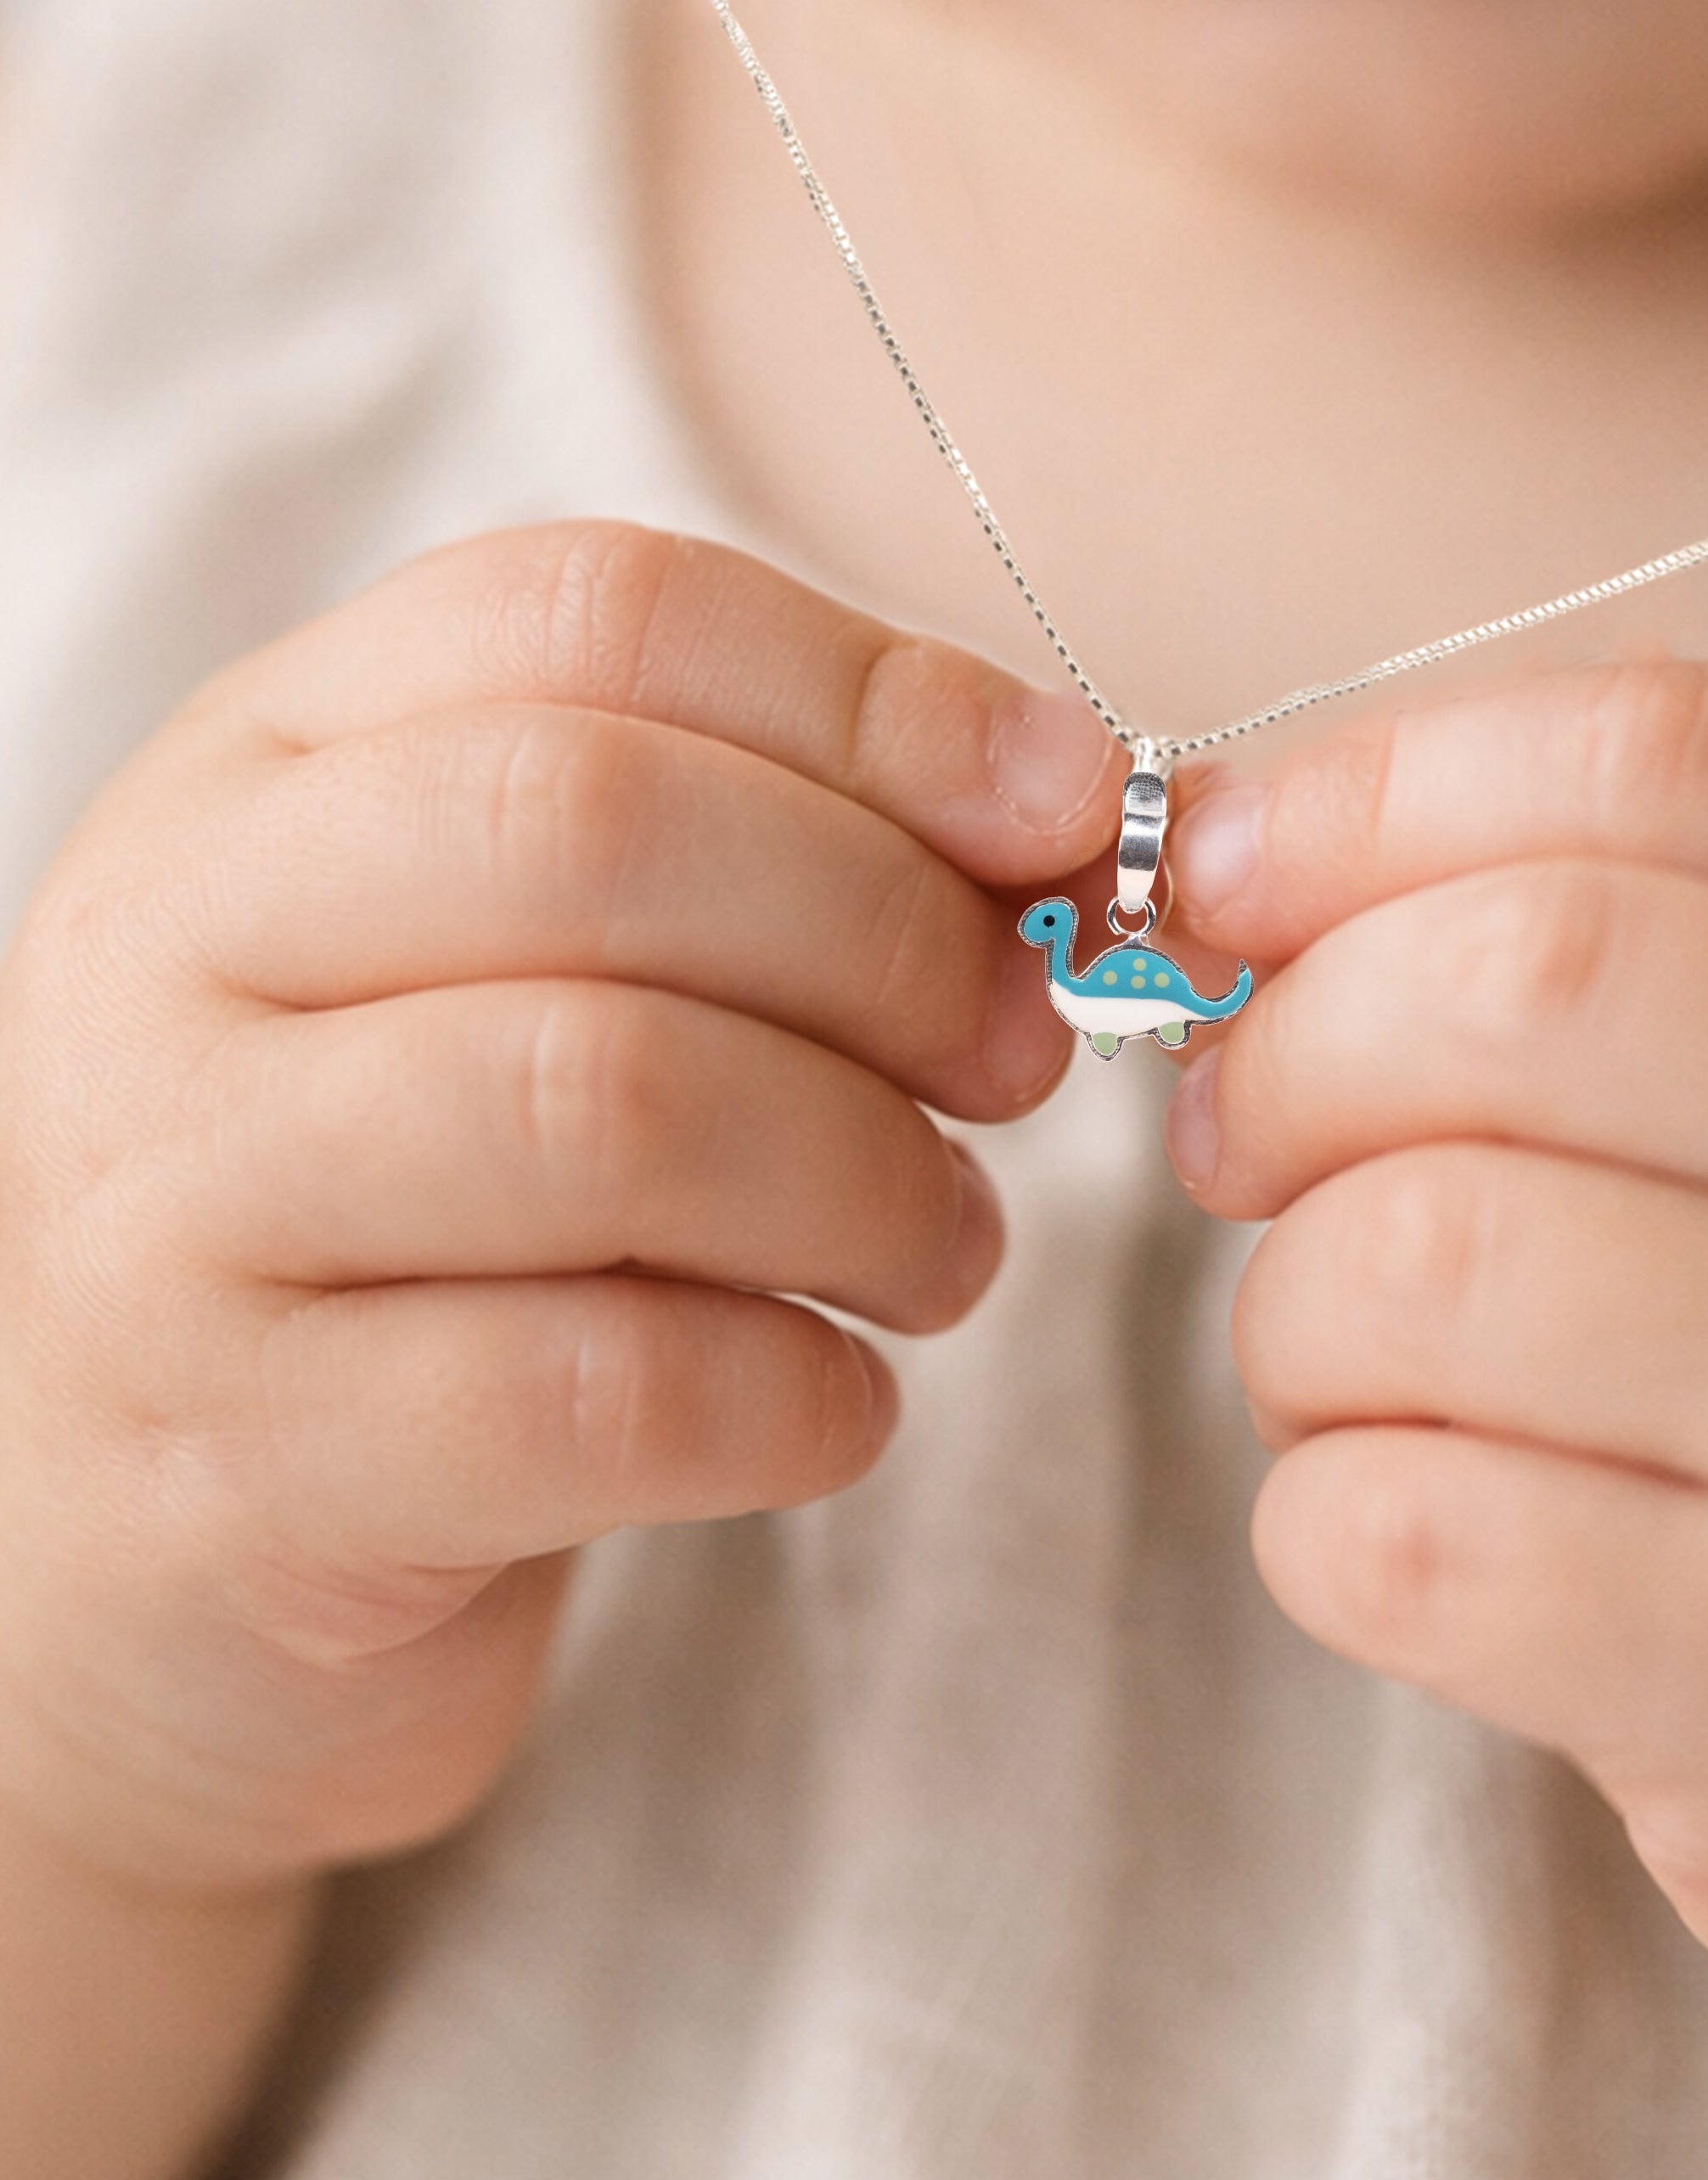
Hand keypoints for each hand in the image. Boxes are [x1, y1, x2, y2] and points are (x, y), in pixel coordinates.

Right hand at [0, 523, 1118, 1890]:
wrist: (163, 1565)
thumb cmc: (427, 1241)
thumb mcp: (531, 990)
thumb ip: (752, 871)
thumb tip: (1065, 814)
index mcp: (269, 774)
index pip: (591, 614)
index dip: (880, 698)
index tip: (1073, 808)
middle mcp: (179, 952)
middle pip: (596, 827)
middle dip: (892, 938)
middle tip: (1020, 1060)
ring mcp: (181, 1212)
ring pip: (604, 1102)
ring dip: (870, 1182)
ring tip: (942, 1252)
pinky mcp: (253, 1467)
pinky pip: (603, 1393)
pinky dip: (802, 1397)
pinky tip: (837, 1405)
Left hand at [1165, 660, 1707, 2110]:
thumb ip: (1691, 932)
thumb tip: (1261, 876)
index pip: (1660, 753)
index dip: (1371, 789)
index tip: (1223, 871)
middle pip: (1512, 982)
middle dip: (1290, 1053)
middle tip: (1241, 1146)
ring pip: (1413, 1261)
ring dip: (1288, 1311)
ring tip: (1341, 1366)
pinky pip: (1400, 1528)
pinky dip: (1315, 1514)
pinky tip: (1398, 1530)